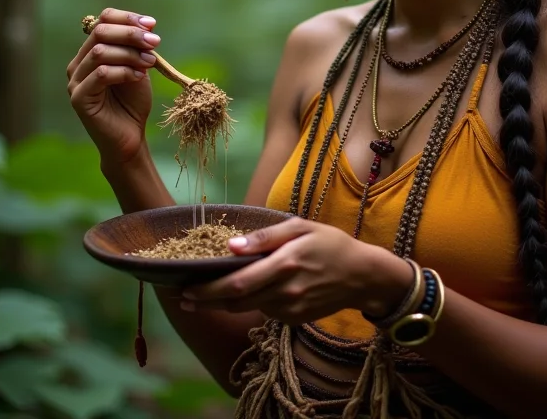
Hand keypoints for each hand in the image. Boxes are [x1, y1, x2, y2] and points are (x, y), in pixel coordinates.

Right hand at [67, 8, 159, 164]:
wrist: (130, 136)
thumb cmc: (133, 102)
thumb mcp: (138, 68)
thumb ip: (137, 49)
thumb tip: (146, 27)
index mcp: (91, 52)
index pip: (102, 21)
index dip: (127, 18)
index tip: (152, 24)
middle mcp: (78, 63)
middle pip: (100, 32)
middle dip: (131, 34)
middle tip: (155, 42)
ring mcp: (75, 81)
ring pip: (100, 52)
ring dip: (130, 53)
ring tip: (150, 62)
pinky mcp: (79, 98)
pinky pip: (101, 75)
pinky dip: (124, 71)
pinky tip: (139, 76)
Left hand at [180, 219, 412, 325]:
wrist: (361, 275)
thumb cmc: (330, 243)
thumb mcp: (301, 228)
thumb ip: (266, 236)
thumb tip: (231, 246)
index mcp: (284, 264)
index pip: (237, 283)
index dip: (208, 289)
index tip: (185, 288)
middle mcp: (285, 291)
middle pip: (235, 301)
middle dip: (207, 301)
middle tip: (185, 299)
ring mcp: (290, 309)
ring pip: (248, 308)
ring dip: (225, 303)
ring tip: (206, 295)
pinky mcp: (294, 319)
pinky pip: (265, 311)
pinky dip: (251, 303)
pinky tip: (248, 292)